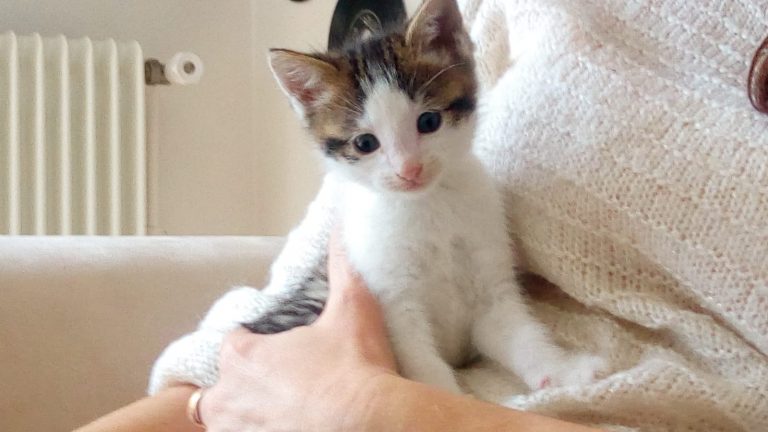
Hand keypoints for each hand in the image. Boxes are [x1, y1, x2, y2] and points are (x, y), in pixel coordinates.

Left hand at [199, 230, 397, 430]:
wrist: (372, 422)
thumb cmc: (356, 369)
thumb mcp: (352, 307)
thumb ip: (342, 262)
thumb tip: (343, 222)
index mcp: (243, 356)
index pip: (232, 344)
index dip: (253, 345)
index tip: (276, 351)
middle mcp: (229, 398)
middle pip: (220, 390)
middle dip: (243, 387)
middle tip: (282, 388)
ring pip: (227, 423)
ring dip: (247, 417)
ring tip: (286, 412)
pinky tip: (293, 425)